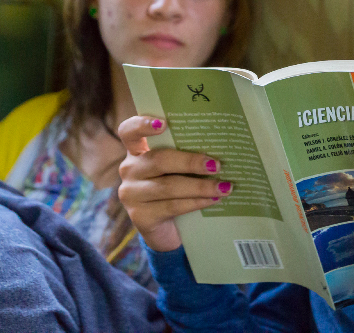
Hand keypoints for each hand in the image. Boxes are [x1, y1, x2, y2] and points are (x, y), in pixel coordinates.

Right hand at [117, 116, 232, 251]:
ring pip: (169, 186)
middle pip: (159, 160)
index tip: (164, 123)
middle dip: (191, 162)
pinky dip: (196, 202)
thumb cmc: (176, 190)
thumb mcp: (177, 169)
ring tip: (225, 187)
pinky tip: (213, 200)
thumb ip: (186, 154)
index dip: (142, 124)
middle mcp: (130, 170)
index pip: (129, 131)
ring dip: (201, 186)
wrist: (167, 230)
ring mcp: (131, 194)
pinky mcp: (140, 216)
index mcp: (137, 151)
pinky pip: (172, 206)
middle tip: (217, 165)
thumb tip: (222, 145)